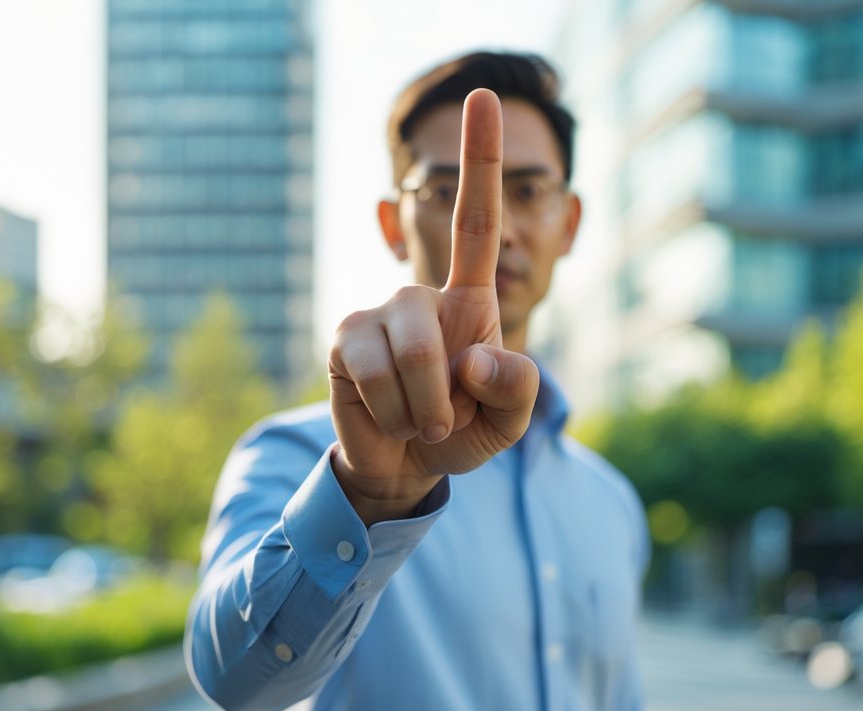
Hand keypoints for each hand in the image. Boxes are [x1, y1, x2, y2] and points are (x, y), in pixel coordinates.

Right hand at [328, 89, 540, 524]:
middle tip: (445, 419)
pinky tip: (389, 416)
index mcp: (468, 299)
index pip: (476, 222)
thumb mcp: (509, 421)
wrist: (406, 463)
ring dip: (421, 408)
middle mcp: (419, 295)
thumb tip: (475, 355)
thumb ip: (519, 390)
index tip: (483, 96)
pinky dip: (392, 411)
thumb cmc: (461, 429)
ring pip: (406, 352)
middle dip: (444, 392)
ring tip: (418, 419)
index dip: (481, 160)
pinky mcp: (343, 339)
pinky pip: (371, 373)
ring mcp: (376, 314)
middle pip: (431, 323)